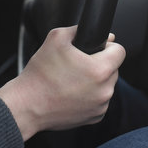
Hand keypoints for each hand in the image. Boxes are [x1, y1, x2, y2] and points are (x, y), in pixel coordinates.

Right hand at [0, 26, 125, 140]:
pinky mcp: (94, 117)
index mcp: (100, 70)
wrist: (27, 104)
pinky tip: (72, 92)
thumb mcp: (56, 38)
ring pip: (106, 85)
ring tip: (72, 79)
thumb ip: (79, 30)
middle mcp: (105, 90)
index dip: (108, 46)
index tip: (96, 48)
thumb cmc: (40, 73)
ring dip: (95, 80)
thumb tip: (104, 36)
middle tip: (77, 64)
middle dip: (99, 63)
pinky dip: (89, 96)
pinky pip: (99, 101)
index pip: (120, 51)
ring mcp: (100, 106)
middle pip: (113, 69)